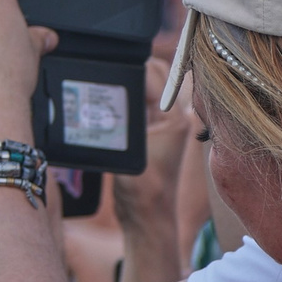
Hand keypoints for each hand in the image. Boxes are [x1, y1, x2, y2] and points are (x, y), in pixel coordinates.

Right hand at [119, 51, 193, 225]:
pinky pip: (140, 103)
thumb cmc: (142, 191)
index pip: (156, 74)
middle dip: (132, 70)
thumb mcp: (131, 148)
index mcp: (175, 118)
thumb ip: (126, 116)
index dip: (133, 67)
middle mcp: (174, 116)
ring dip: (128, 84)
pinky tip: (109, 103)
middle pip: (154, 74)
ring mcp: (163, 123)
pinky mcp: (151, 131)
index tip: (111, 63)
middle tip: (107, 72)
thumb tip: (114, 86)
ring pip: (146, 87)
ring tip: (106, 87)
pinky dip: (126, 99)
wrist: (145, 217)